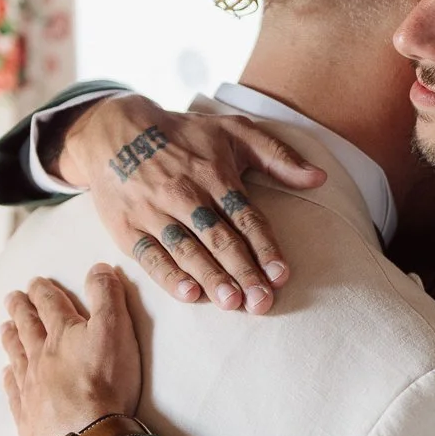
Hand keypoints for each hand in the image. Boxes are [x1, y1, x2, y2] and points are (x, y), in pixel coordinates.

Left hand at [2, 265, 144, 435]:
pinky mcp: (28, 415)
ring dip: (11, 339)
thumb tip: (97, 268)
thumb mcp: (115, 330)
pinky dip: (8, 379)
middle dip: (21, 309)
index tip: (35, 282)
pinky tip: (6, 374)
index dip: (44, 291)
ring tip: (4, 328)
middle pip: (28, 328)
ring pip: (16, 356)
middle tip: (11, 297)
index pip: (51, 305)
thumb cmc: (105, 382)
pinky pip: (14, 391)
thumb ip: (107, 297)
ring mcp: (31, 387)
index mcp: (63, 334)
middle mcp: (41, 357)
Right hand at [59, 93, 324, 314]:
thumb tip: (320, 177)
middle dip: (243, 272)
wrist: (114, 132)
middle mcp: (186, 194)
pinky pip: (150, 256)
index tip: (282, 274)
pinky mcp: (128, 228)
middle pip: (220, 239)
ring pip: (188, 250)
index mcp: (215, 174)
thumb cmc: (184, 135)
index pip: (245, 217)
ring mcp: (155, 212)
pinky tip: (189, 294)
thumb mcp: (233, 131)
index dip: (265, 247)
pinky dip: (168, 276)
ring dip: (211, 278)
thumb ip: (278, 155)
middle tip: (263, 302)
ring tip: (233, 304)